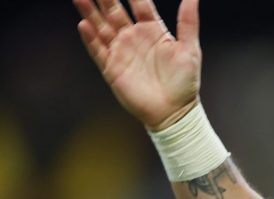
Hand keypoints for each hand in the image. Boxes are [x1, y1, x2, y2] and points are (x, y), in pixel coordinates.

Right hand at [74, 0, 201, 130]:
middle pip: (114, 11)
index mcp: (153, 30)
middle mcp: (134, 37)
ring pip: (101, 26)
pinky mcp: (112, 68)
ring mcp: (121, 52)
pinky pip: (98, 50)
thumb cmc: (185, 82)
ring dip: (90, 11)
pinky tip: (83, 24)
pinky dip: (90, 38)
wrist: (174, 112)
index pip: (139, 3)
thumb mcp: (190, 49)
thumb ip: (188, 21)